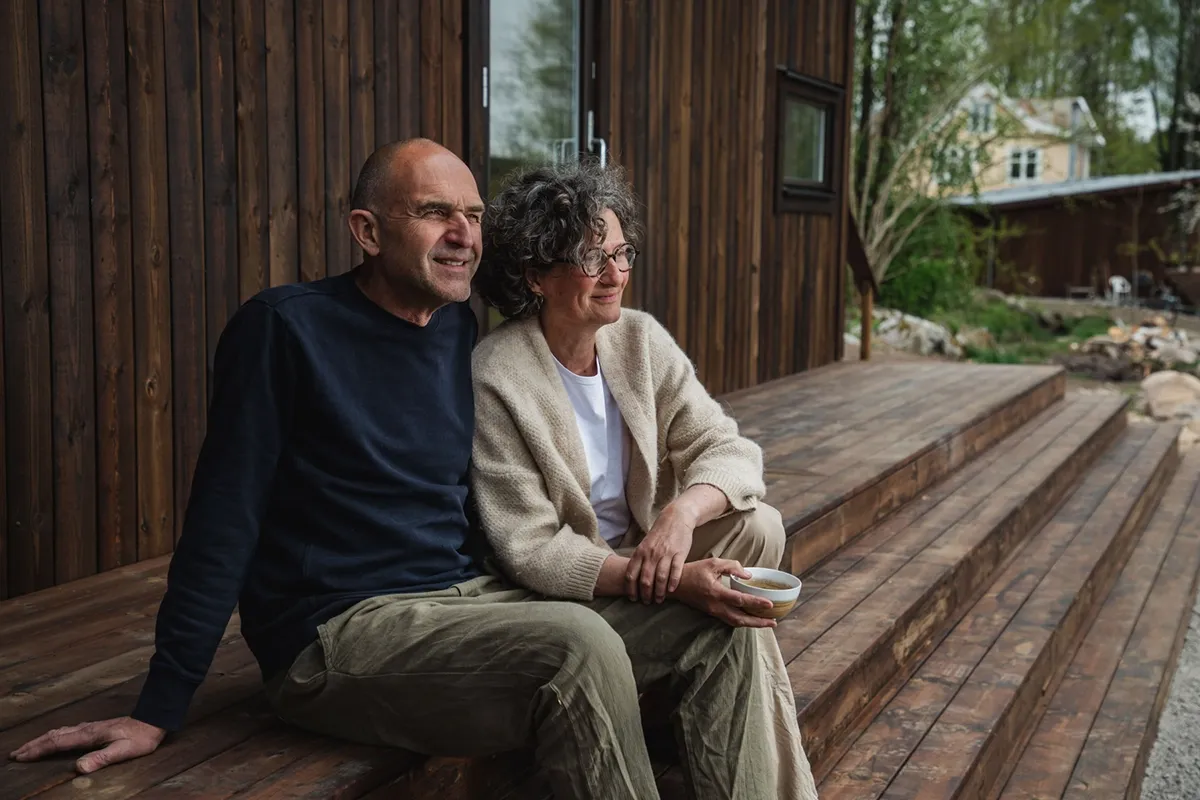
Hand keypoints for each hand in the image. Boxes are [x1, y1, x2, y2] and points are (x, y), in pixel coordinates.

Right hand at [9, 717, 166, 773]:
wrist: (153, 720)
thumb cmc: (140, 738)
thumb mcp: (122, 751)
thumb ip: (101, 758)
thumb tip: (78, 767)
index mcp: (88, 735)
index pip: (57, 742)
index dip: (37, 750)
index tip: (19, 757)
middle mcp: (86, 729)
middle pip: (54, 735)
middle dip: (33, 745)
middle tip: (15, 753)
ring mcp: (90, 727)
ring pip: (60, 732)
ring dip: (42, 739)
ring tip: (28, 747)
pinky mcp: (95, 728)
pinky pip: (67, 731)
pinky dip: (54, 736)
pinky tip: (55, 738)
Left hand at [626, 505, 695, 603]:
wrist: (675, 518)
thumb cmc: (659, 535)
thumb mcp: (644, 545)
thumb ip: (639, 560)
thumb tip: (632, 579)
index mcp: (640, 552)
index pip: (631, 574)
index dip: (631, 589)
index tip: (633, 598)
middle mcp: (651, 554)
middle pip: (645, 579)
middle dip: (645, 594)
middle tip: (647, 602)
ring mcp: (665, 554)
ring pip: (660, 578)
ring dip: (659, 592)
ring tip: (659, 599)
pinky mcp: (679, 553)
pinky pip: (675, 571)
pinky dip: (673, 582)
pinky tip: (671, 590)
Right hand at [673, 558, 776, 627]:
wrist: (675, 585)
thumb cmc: (693, 571)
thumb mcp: (712, 563)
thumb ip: (731, 567)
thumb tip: (748, 575)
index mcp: (716, 592)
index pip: (739, 600)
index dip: (755, 603)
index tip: (769, 604)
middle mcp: (715, 606)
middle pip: (740, 619)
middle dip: (758, 622)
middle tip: (773, 622)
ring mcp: (713, 611)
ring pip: (735, 622)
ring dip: (752, 624)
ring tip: (766, 623)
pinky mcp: (712, 612)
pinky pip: (730, 620)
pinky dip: (743, 621)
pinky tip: (751, 618)